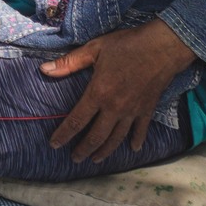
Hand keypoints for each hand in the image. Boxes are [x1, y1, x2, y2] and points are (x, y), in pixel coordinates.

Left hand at [41, 17, 196, 162]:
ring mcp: (132, 111)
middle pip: (96, 136)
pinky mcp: (147, 110)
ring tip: (96, 159)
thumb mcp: (94, 49)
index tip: (54, 144)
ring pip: (117, 138)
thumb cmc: (126, 45)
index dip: (64, 134)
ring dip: (105, 151)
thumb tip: (44, 70)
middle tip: (75, 158)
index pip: (77, 120)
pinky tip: (133, 149)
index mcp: (98, 93)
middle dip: (84, 149)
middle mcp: (114, 108)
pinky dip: (136, 141)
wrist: (161, 48)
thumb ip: (69, 63)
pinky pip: (140, 131)